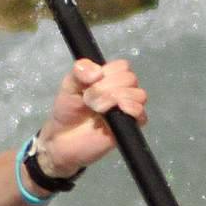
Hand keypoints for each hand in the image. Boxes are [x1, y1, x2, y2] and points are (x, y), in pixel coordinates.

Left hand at [33, 59, 146, 176]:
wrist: (63, 138)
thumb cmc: (67, 110)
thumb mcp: (68, 85)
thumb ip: (79, 72)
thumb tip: (97, 71)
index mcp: (110, 78)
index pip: (123, 66)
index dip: (107, 72)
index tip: (90, 83)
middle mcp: (122, 91)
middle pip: (130, 79)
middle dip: (107, 88)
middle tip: (88, 100)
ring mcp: (127, 109)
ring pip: (138, 94)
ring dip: (116, 99)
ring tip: (97, 109)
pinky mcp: (130, 126)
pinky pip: (141, 114)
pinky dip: (131, 110)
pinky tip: (116, 112)